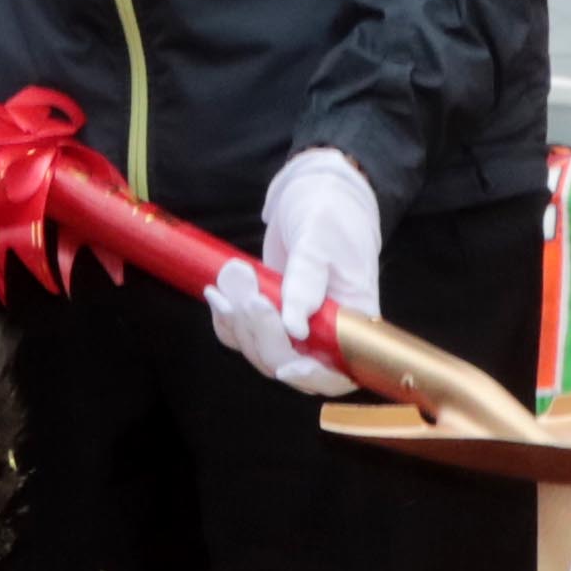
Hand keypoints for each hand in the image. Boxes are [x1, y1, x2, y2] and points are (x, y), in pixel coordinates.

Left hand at [201, 147, 382, 397]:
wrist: (314, 193)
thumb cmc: (331, 212)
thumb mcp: (320, 239)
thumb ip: (307, 281)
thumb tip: (295, 329)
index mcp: (352, 319)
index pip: (339, 371)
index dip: (313, 377)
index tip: (286, 366)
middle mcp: (326, 332)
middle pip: (292, 364)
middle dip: (264, 338)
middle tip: (249, 297)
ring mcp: (296, 325)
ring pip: (262, 352)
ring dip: (240, 326)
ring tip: (229, 285)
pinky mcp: (271, 314)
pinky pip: (244, 334)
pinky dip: (227, 321)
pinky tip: (218, 295)